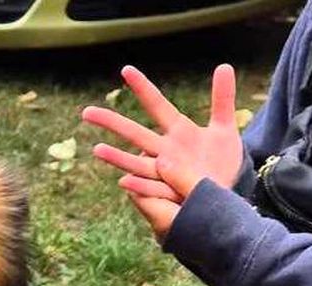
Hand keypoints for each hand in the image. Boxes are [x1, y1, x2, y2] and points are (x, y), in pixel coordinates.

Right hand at [83, 64, 243, 238]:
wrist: (223, 194)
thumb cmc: (222, 163)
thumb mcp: (225, 129)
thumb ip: (222, 99)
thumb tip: (223, 66)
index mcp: (177, 132)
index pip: (156, 105)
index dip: (142, 88)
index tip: (126, 70)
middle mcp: (163, 151)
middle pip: (134, 133)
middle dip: (111, 122)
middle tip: (86, 112)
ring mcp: (161, 173)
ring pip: (134, 164)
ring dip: (115, 158)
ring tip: (96, 150)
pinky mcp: (164, 194)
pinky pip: (149, 190)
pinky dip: (138, 187)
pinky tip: (123, 182)